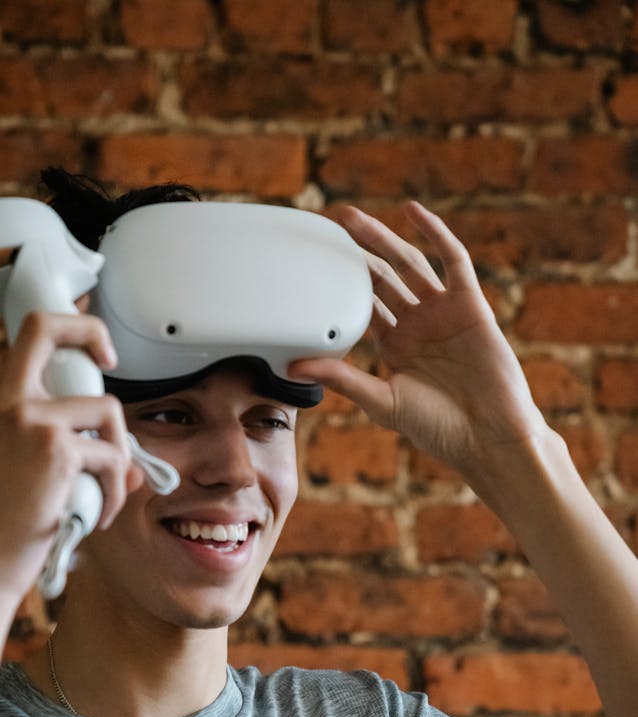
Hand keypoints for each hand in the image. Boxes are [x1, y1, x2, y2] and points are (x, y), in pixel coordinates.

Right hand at [0, 311, 140, 598]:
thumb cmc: (4, 523)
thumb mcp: (21, 468)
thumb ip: (63, 446)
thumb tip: (133, 456)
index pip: (28, 335)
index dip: (70, 325)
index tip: (97, 351)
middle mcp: (6, 400)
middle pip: (49, 328)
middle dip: (93, 332)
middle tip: (112, 362)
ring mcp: (29, 419)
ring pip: (107, 410)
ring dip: (120, 456)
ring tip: (107, 493)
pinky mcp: (56, 448)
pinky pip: (113, 458)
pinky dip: (117, 491)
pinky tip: (100, 516)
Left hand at [290, 202, 547, 475]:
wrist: (488, 437)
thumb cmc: (438, 428)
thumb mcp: (380, 401)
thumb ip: (341, 378)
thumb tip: (293, 367)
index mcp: (394, 347)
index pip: (361, 305)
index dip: (338, 283)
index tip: (311, 263)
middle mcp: (417, 325)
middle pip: (381, 278)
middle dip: (355, 253)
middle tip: (327, 226)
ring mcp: (443, 312)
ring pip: (409, 264)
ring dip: (383, 239)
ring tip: (353, 218)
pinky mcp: (470, 305)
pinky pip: (453, 261)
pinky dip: (435, 235)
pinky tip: (413, 214)